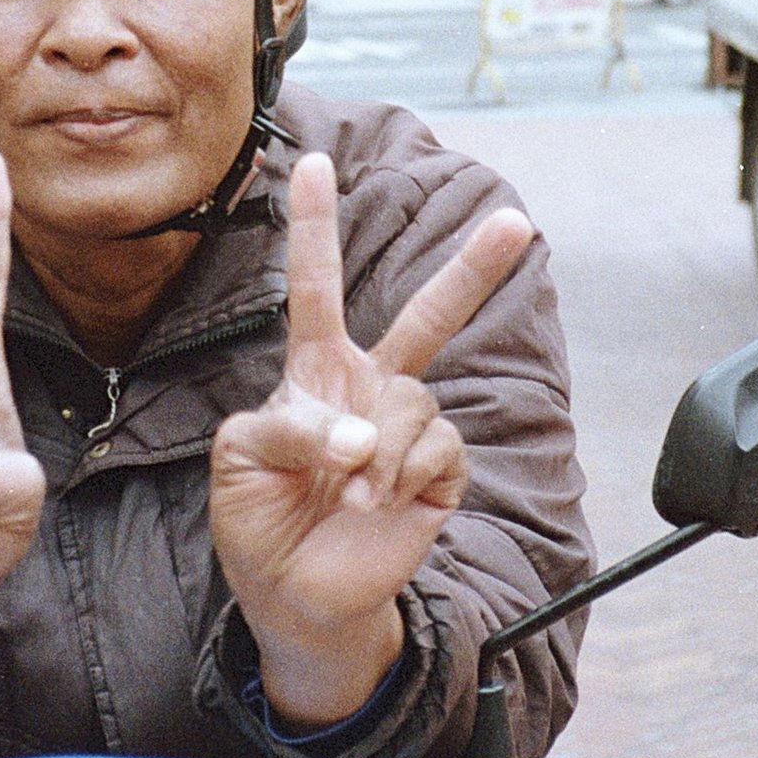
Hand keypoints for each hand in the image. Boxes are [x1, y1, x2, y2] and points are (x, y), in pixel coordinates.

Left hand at [211, 153, 534, 725]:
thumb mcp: (240, 462)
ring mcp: (406, 429)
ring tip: (349, 493)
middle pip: (427, 317)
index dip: (315, 225)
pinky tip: (377, 503)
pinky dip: (401, 475)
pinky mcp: (437, 474)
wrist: (294, 597)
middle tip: (517, 222)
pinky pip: (436, 449)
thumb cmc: (259, 522)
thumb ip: (288, 428)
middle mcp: (368, 387)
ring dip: (378, 449)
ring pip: (413, 401)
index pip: (315, 287)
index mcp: (313, 372)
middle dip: (474, 270)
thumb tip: (358, 434)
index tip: (313, 160)